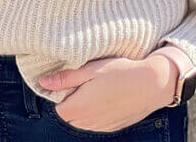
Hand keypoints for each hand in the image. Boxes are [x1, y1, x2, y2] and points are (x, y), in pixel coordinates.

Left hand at [37, 55, 171, 132]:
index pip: (58, 108)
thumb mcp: (90, 70)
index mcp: (80, 108)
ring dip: (85, 107)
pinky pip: (97, 123)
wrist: (152, 84)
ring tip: (99, 88)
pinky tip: (109, 96)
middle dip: (72, 101)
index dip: (62, 94)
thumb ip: (65, 78)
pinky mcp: (114, 126)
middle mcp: (89, 122)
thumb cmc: (120, 73)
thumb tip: (43, 82)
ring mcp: (102, 126)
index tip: (73, 81)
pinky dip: (98, 112)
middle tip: (86, 82)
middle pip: (70, 116)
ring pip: (84, 120)